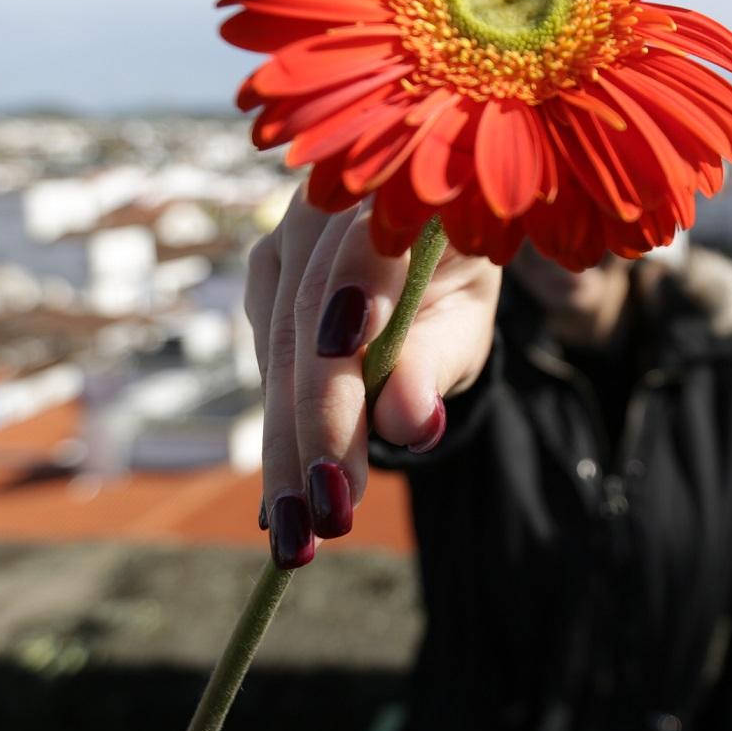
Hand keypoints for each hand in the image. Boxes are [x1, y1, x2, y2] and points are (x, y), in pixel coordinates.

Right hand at [245, 189, 500, 566]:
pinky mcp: (266, 275)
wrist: (430, 241)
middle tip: (317, 524)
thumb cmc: (457, 281)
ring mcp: (287, 238)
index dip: (348, 322)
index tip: (342, 390)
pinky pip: (269, 359)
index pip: (363, 260)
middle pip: (307, 321)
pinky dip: (280, 430)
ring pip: (279, 348)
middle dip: (311, 430)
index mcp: (395, 198)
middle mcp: (327, 206)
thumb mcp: (465, 324)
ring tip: (297, 532)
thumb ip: (435, 364)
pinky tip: (283, 500)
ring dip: (286, 447)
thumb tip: (408, 424)